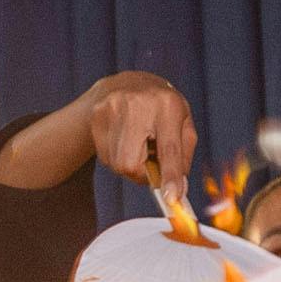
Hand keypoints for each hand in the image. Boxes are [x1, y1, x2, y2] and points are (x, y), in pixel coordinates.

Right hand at [84, 70, 198, 188]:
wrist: (131, 83)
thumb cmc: (164, 109)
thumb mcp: (184, 125)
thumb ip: (182, 158)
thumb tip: (177, 191)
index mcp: (167, 106)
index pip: (168, 149)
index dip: (169, 176)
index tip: (170, 198)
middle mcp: (137, 105)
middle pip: (131, 163)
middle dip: (142, 174)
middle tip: (150, 162)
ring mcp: (112, 109)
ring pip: (117, 163)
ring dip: (131, 164)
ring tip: (139, 144)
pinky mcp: (97, 116)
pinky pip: (106, 156)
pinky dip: (117, 156)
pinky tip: (126, 140)